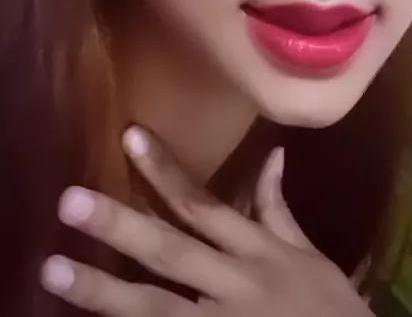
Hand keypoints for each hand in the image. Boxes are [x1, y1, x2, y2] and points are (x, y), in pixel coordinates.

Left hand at [41, 128, 372, 315]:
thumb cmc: (332, 312)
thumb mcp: (310, 258)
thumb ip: (280, 211)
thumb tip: (274, 156)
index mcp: (258, 252)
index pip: (203, 204)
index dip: (166, 172)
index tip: (129, 137)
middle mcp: (236, 284)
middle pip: (171, 250)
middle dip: (120, 226)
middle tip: (69, 202)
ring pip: (155, 308)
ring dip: (103, 291)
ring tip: (54, 272)